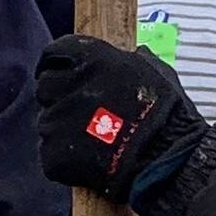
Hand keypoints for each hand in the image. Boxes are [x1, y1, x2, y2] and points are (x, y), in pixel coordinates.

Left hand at [34, 34, 204, 198]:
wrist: (168, 164)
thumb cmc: (169, 118)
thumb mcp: (160, 74)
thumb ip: (138, 60)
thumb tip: (136, 53)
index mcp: (94, 59)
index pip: (56, 51)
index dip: (55, 65)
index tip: (58, 75)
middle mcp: (72, 84)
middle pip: (46, 87)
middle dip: (58, 99)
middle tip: (81, 116)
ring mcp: (59, 120)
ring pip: (48, 122)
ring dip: (63, 131)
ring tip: (92, 143)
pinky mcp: (54, 153)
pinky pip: (49, 153)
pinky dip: (64, 159)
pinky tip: (88, 163)